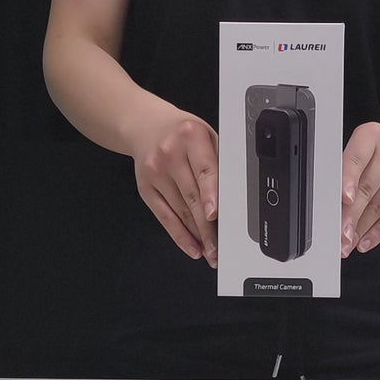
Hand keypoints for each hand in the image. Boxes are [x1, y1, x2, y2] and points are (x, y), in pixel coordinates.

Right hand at [129, 109, 218, 267]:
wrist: (145, 126)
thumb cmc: (182, 134)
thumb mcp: (206, 135)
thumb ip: (219, 160)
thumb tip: (233, 197)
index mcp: (191, 136)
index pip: (205, 170)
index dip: (211, 194)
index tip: (215, 214)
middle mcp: (170, 153)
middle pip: (192, 196)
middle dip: (208, 227)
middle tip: (220, 248)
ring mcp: (155, 172)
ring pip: (180, 211)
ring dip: (197, 236)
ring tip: (211, 252)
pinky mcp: (145, 188)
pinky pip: (164, 217)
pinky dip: (179, 235)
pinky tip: (192, 247)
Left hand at [340, 122, 379, 257]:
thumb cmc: (375, 154)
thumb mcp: (358, 151)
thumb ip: (343, 172)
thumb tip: (329, 206)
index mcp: (371, 135)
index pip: (356, 158)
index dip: (348, 180)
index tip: (343, 200)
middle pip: (367, 188)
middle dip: (350, 215)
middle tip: (338, 235)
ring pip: (379, 205)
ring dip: (360, 229)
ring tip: (346, 242)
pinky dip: (378, 232)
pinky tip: (365, 242)